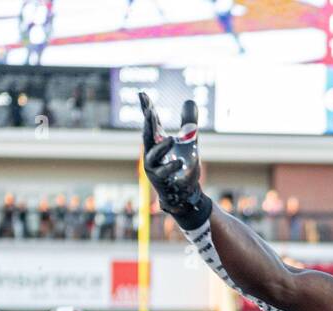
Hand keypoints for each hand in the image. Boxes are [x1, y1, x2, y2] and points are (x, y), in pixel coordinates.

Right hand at [140, 93, 210, 228]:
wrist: (185, 194)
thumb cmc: (183, 167)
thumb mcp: (189, 142)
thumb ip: (189, 123)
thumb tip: (190, 101)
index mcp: (157, 141)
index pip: (151, 122)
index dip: (146, 108)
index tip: (142, 94)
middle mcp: (151, 152)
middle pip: (147, 135)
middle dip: (148, 124)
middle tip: (150, 112)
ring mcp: (153, 166)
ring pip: (154, 155)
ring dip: (163, 147)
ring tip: (172, 139)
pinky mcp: (159, 180)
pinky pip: (165, 172)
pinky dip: (172, 166)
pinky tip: (180, 161)